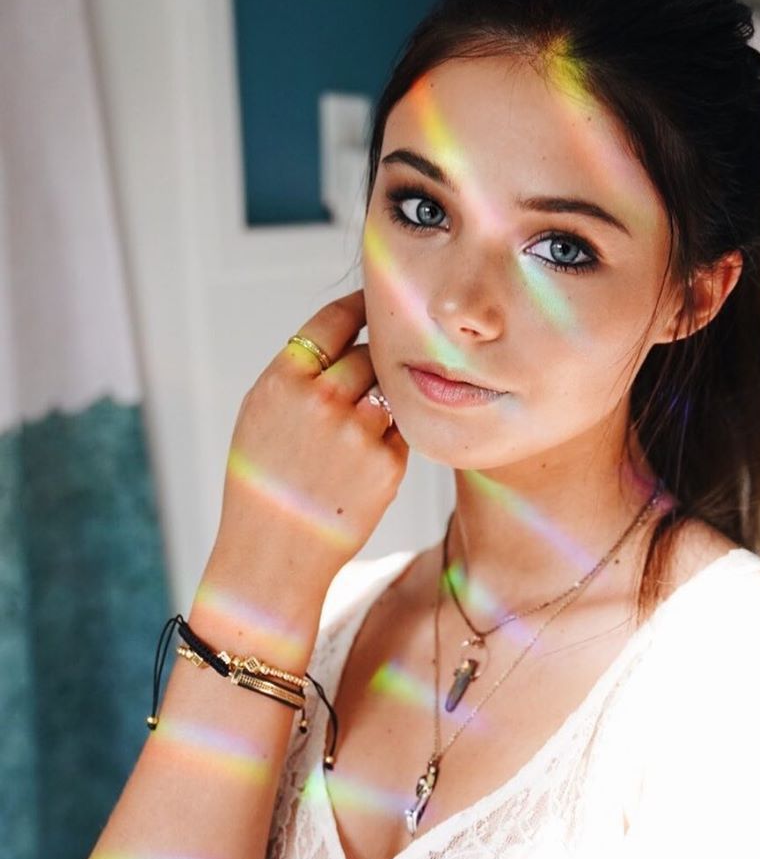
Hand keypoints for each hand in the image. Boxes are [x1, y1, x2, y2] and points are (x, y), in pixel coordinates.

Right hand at [213, 290, 407, 596]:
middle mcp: (321, 400)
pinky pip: (400, 432)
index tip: (374, 304)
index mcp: (282, 381)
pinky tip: (358, 467)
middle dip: (371, 365)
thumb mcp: (260, 416)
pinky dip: (388, 441)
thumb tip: (344, 336)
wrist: (273, 555)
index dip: (359, 308)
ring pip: (390, 392)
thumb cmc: (263, 484)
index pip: (334, 321)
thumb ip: (298, 375)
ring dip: (383, 402)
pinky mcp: (386, 465)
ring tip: (353, 432)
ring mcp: (357, 432)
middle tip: (359, 389)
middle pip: (369, 354)